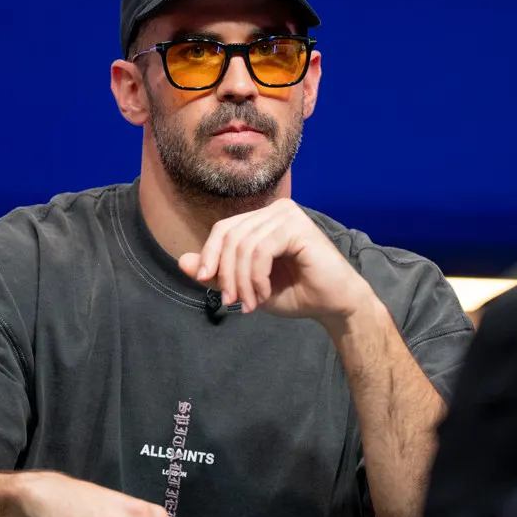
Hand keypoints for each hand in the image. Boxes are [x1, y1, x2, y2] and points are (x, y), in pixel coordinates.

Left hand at [177, 198, 370, 322]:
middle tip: (230, 301)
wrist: (333, 305)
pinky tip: (263, 294)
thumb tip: (183, 262)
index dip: (210, 256)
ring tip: (250, 303)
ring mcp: (287, 215)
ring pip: (243, 246)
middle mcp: (275, 210)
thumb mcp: (246, 285)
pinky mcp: (297, 227)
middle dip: (225, 273)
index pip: (223, 230)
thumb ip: (217, 273)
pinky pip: (261, 250)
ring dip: (241, 281)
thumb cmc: (295, 293)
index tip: (205, 283)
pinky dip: (256, 277)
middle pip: (229, 236)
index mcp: (262, 219)